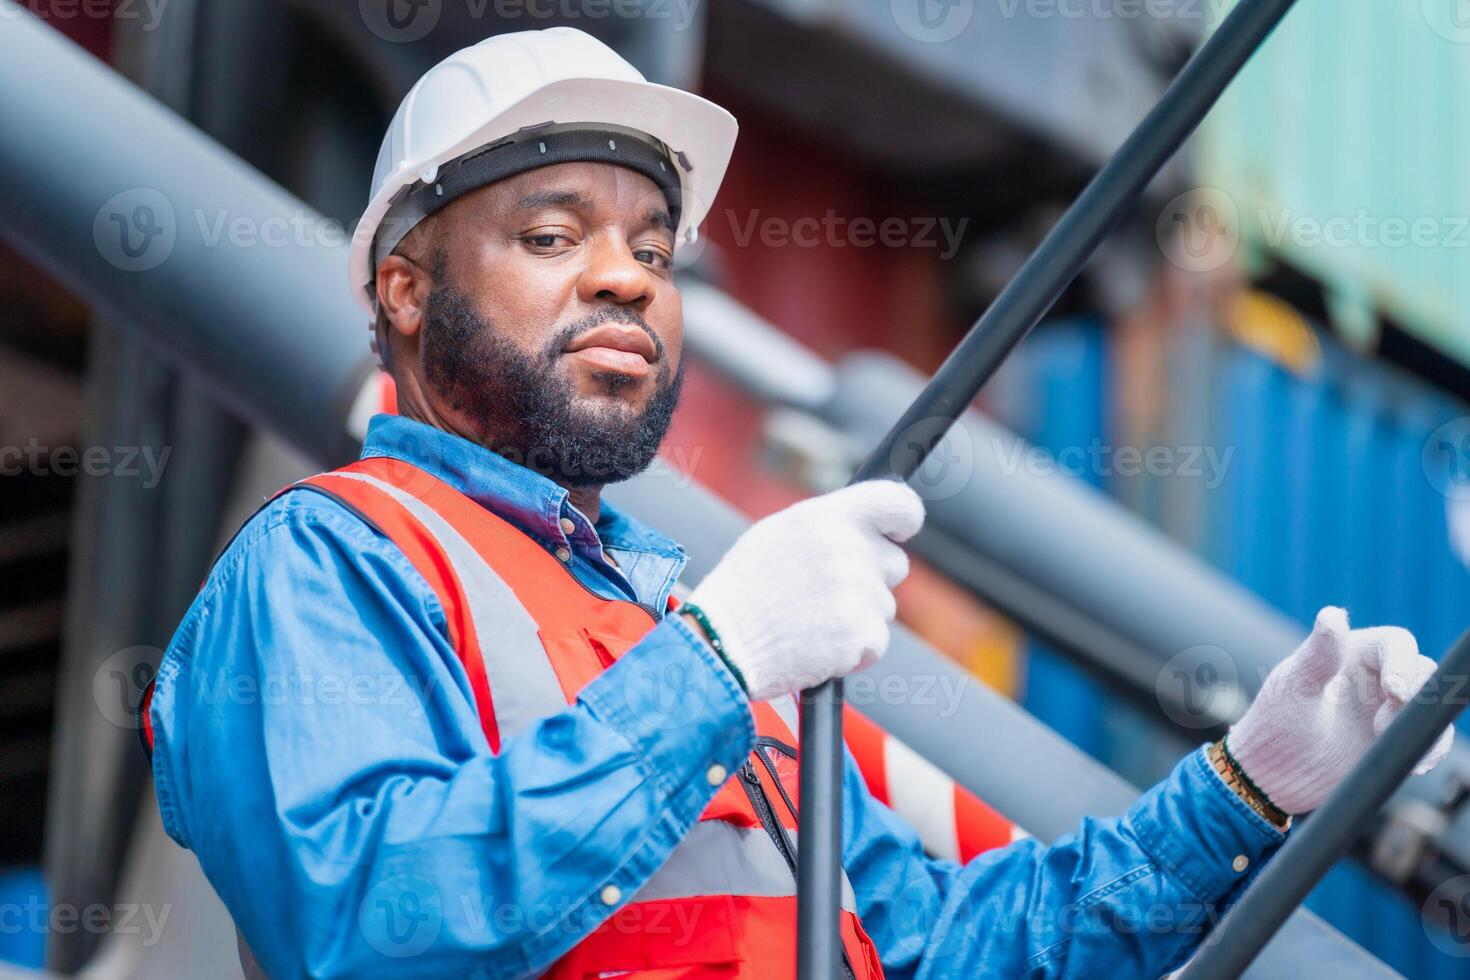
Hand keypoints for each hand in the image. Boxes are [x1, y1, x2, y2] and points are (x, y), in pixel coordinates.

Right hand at [685, 480, 923, 700]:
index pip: (898, 502)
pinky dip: (854, 650)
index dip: (905, 518)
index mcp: (828, 517)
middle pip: (895, 563)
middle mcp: (848, 549)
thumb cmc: (746, 589)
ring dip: (857, 616)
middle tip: (826, 592)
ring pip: (884, 606)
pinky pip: (876, 641)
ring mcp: (858, 593)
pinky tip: (817, 645)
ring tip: (810, 620)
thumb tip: (869, 526)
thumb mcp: (779, 534)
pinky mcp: (861, 634)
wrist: (723, 644)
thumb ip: (829, 524)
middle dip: (871, 578)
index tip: (900, 531)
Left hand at [1227, 606, 1454, 814]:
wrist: (1273, 777)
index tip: (1394, 692)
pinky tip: (1416, 765)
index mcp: (1350, 652)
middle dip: (1417, 692)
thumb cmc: (1275, 725)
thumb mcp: (1294, 688)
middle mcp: (1375, 676)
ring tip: (1385, 740)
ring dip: (1423, 722)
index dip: (1402, 662)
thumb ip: (1318, 655)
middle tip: (1384, 723)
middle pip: (1421, 669)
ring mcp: (1388, 709)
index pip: (1395, 643)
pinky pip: (1432, 738)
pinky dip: (1433, 750)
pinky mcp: (1396, 740)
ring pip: (1431, 703)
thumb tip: (1332, 614)